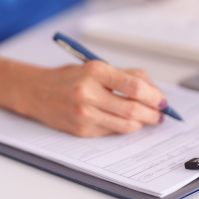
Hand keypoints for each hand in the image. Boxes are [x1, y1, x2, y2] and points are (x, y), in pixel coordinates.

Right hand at [13, 61, 166, 136]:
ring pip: (126, 125)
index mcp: (94, 71)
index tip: (162, 101)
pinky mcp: (81, 130)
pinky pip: (112, 132)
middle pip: (133, 109)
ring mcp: (83, 114)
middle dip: (153, 114)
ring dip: (141, 123)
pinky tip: (123, 121)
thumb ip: (125, 76)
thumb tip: (154, 92)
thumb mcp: (95, 67)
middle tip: (160, 114)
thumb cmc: (68, 78)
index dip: (154, 96)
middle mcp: (88, 93)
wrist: (35, 92)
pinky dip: (123, 127)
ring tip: (145, 119)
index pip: (135, 86)